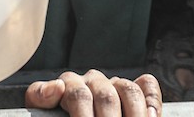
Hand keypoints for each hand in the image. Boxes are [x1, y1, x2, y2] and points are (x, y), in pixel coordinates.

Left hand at [24, 70, 161, 116]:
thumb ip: (41, 96)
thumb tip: (57, 86)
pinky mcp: (133, 88)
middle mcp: (92, 81)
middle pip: (106, 97)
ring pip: (129, 90)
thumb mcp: (44, 110)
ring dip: (134, 114)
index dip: (82, 116)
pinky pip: (147, 85)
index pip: (78, 95)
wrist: (66, 114)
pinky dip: (152, 101)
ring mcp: (114, 83)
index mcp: (68, 85)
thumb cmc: (56, 115)